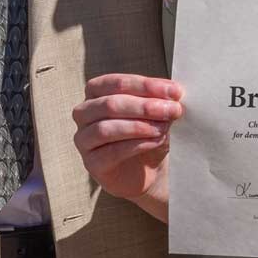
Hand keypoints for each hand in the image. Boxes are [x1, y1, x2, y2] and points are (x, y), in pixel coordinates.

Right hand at [72, 74, 183, 206]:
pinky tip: (156, 141)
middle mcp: (84, 113)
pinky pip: (111, 152)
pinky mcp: (91, 163)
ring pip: (106, 128)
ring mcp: (83, 139)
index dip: (145, 85)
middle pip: (110, 104)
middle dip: (144, 106)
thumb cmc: (147, 136)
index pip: (115, 83)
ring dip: (139, 126)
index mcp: (96, 92)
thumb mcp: (156, 114)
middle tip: (172, 110)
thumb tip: (173, 93)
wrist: (147, 174)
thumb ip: (160, 102)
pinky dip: (137, 145)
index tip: (174, 91)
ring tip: (163, 128)